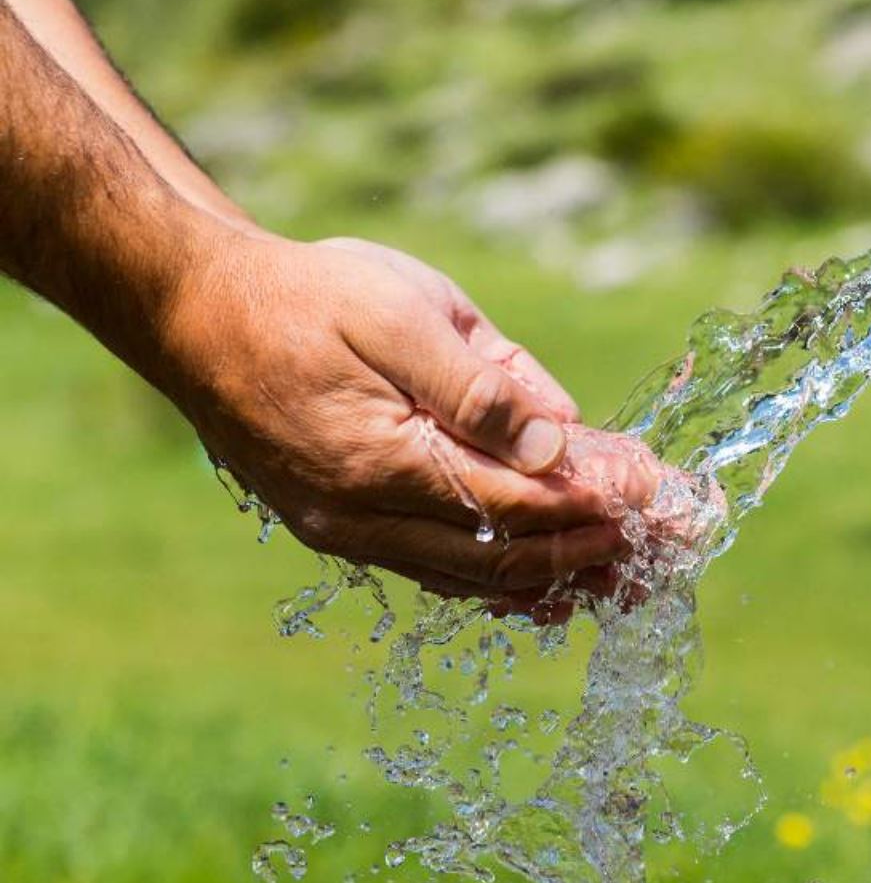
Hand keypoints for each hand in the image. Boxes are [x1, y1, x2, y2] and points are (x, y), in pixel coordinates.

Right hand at [158, 229, 658, 599]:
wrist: (197, 314)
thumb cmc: (306, 297)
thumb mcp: (402, 313)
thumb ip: (482, 385)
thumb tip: (561, 444)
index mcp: (383, 463)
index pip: (518, 505)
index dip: (594, 503)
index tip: (656, 494)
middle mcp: (365, 519)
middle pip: (505, 557)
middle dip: (590, 548)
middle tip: (662, 542)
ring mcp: (349, 533)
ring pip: (474, 578)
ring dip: (554, 574)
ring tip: (624, 572)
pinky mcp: (342, 529)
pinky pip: (437, 572)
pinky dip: (500, 579)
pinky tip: (547, 585)